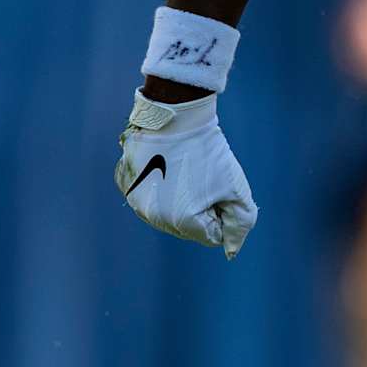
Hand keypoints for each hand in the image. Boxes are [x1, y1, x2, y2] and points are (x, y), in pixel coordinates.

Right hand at [115, 90, 256, 258]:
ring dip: (181, 200)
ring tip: (184, 169)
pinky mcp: (126, 185)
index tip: (218, 186)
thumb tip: (232, 251)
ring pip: (168, 214)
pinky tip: (167, 164)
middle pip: (189, 227)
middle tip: (203, 176)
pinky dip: (162, 186)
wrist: (176, 115)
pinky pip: (151, 196)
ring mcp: (136, 202)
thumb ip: (240, 223)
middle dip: (202, 208)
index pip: (212, 235)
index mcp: (182, 221)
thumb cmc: (209, 152)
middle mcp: (153, 217)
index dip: (221, 211)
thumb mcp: (235, 188)